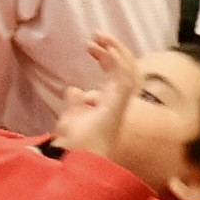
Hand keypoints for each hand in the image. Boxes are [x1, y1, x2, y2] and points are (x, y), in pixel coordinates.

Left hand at [45, 31, 134, 157]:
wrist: (76, 163)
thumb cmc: (74, 147)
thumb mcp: (70, 118)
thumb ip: (75, 104)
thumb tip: (73, 90)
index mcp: (110, 104)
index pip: (116, 74)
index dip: (108, 56)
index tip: (91, 44)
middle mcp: (118, 103)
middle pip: (127, 69)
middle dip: (114, 48)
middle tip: (96, 35)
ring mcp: (119, 106)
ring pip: (129, 71)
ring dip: (116, 50)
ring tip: (99, 38)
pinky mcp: (116, 107)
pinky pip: (124, 79)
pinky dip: (118, 61)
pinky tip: (107, 49)